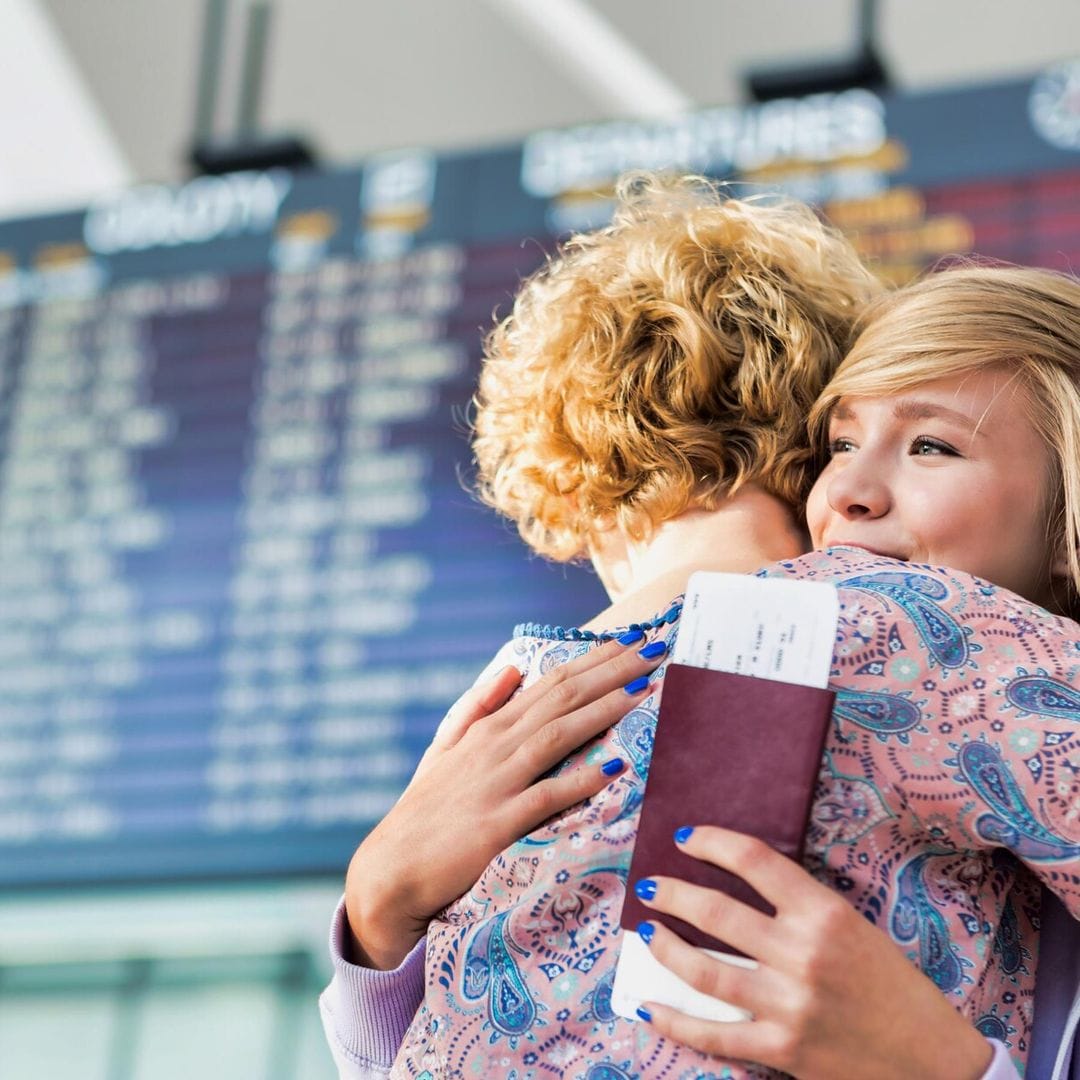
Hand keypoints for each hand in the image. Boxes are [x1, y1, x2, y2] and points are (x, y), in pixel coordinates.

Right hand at [345, 635, 665, 969]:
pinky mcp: (498, 824)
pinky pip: (547, 797)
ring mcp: (497, 782)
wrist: (392, 869)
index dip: (596, 659)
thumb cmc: (426, 810)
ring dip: (604, 710)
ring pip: (558, 735)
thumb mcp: (446, 748)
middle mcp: (496, 745)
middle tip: (656, 647)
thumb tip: (510, 667)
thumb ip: (478, 706)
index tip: (635, 639)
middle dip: (613, 670)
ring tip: (644, 689)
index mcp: (490, 727)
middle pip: (563, 698)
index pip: (552, 681)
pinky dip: (581, 780)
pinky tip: (616, 767)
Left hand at [633, 827, 993, 1079]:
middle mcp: (803, 954)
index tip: (685, 837)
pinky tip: (648, 1007)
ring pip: (704, 971)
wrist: (933, 1062)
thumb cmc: (893, 985)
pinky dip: (674, 1022)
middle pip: (717, 913)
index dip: (712, 841)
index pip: (754, 860)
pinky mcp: (782, 1050)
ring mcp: (789, 1005)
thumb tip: (737, 884)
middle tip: (650, 885)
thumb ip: (800, 908)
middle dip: (673, 893)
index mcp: (824, 913)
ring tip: (645, 932)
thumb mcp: (853, 926)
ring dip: (665, 948)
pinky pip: (713, 1035)